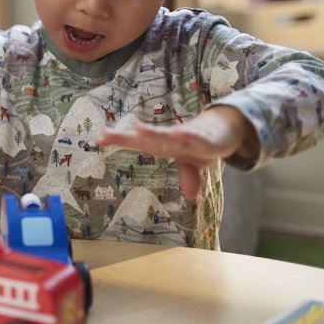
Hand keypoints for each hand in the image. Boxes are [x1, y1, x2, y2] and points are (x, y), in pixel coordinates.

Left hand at [95, 106, 256, 199]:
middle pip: (146, 137)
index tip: (98, 139)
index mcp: (163, 145)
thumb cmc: (200, 144)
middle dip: (127, 137)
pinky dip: (187, 135)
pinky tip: (179, 133)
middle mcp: (171, 138)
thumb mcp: (193, 164)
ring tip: (139, 129)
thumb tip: (190, 195)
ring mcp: (188, 135)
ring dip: (155, 132)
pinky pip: (195, 136)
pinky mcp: (205, 135)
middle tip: (107, 134)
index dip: (119, 140)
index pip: (137, 142)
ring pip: (168, 135)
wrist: (225, 127)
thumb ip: (188, 177)